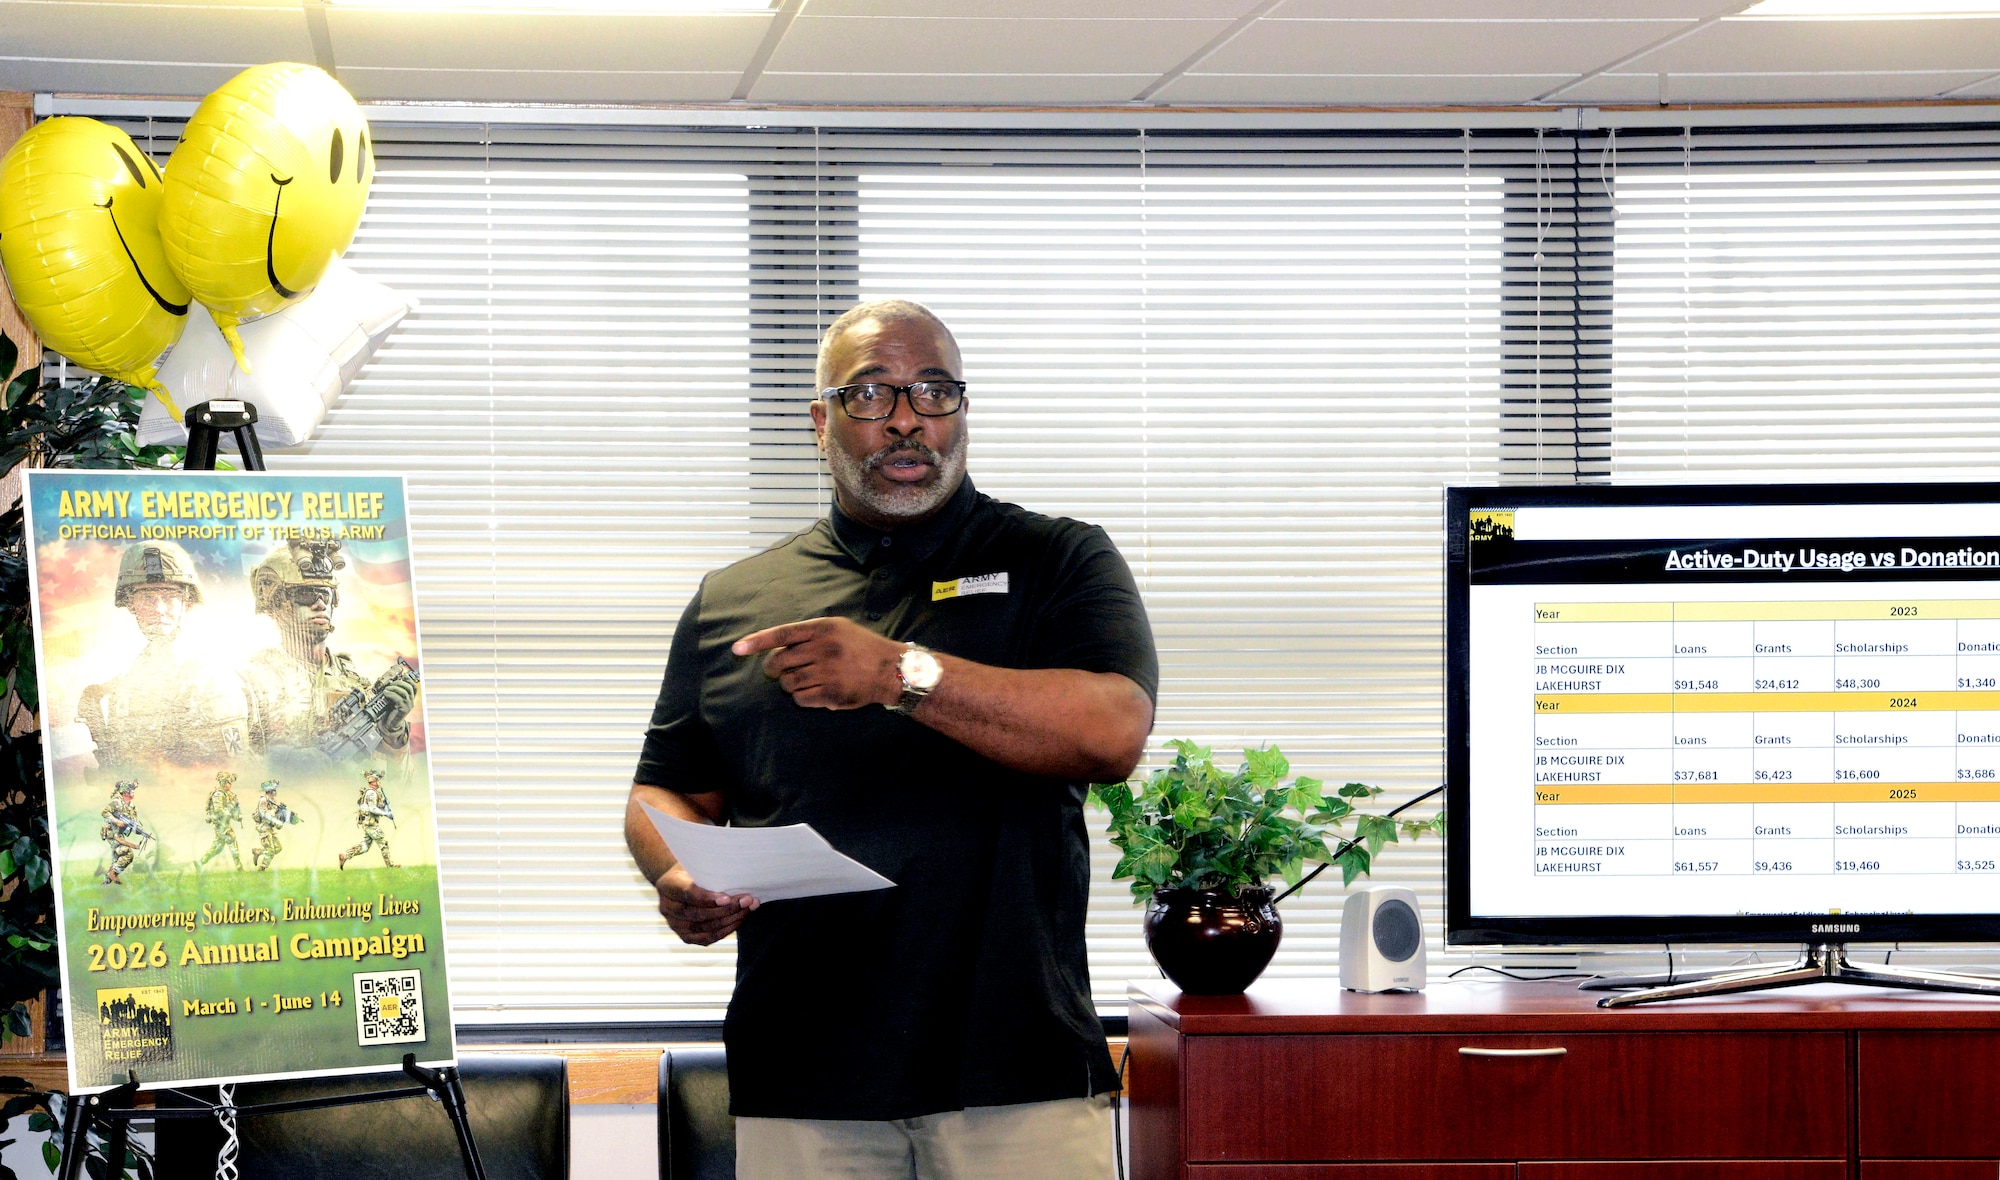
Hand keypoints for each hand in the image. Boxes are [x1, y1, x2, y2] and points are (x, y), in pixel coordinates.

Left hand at [376, 680, 416, 742]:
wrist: (389, 725)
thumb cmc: (390, 712)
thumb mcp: (393, 701)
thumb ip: (394, 693)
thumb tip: (389, 683)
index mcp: (410, 699)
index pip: (413, 687)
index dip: (409, 680)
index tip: (403, 675)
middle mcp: (411, 702)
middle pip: (409, 688)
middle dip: (399, 683)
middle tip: (390, 684)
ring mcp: (408, 706)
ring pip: (404, 692)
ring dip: (394, 688)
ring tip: (386, 689)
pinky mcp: (403, 709)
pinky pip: (399, 699)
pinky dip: (391, 694)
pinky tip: (386, 693)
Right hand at [653, 864, 756, 945]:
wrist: (680, 881)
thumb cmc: (693, 869)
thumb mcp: (696, 862)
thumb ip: (709, 869)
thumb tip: (736, 873)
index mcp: (667, 885)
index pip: (687, 894)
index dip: (707, 898)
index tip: (728, 898)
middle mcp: (667, 908)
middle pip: (698, 913)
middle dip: (726, 909)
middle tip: (747, 900)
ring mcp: (675, 925)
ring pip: (705, 927)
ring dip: (730, 920)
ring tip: (748, 909)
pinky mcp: (685, 936)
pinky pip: (707, 938)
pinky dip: (725, 930)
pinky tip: (739, 920)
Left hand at [733, 617, 902, 709]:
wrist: (891, 669)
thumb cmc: (861, 647)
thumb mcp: (838, 628)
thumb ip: (809, 634)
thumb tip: (775, 647)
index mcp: (822, 629)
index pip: (781, 634)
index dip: (756, 641)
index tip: (737, 649)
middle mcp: (823, 648)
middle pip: (778, 661)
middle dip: (772, 668)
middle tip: (777, 671)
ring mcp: (827, 672)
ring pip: (787, 682)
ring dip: (788, 684)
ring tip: (803, 680)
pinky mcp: (831, 693)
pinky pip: (800, 698)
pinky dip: (801, 697)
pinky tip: (813, 692)